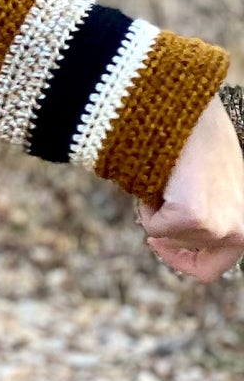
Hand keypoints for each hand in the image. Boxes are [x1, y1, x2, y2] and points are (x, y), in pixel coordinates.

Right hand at [136, 94, 243, 281]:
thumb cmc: (198, 139)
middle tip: (156, 202)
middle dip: (166, 227)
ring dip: (158, 211)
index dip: (181, 260)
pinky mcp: (194, 218)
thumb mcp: (214, 182)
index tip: (160, 242)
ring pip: (168, 238)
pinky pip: (154, 227)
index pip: (214, 266)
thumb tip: (172, 234)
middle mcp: (241, 229)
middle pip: (186, 250)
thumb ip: (208, 210)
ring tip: (167, 178)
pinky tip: (158, 180)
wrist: (187, 113)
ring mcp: (219, 226)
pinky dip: (146, 206)